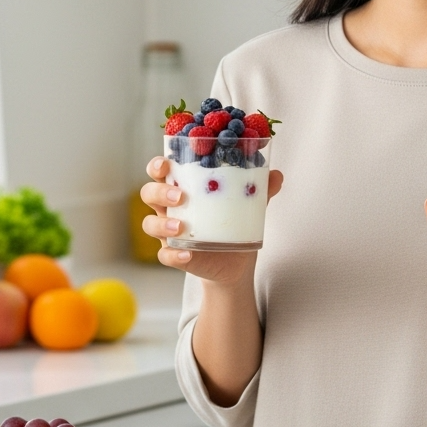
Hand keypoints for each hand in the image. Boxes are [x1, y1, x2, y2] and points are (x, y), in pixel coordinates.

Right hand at [140, 157, 283, 286]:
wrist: (236, 262)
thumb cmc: (234, 223)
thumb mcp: (248, 204)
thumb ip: (261, 190)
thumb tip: (277, 175)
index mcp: (182, 187)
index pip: (160, 171)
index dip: (157, 165)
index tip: (165, 164)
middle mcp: (170, 209)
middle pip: (149, 193)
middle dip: (160, 192)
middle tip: (181, 196)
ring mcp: (170, 233)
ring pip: (150, 224)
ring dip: (162, 224)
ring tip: (181, 228)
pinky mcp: (176, 256)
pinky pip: (165, 255)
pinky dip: (174, 255)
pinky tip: (187, 255)